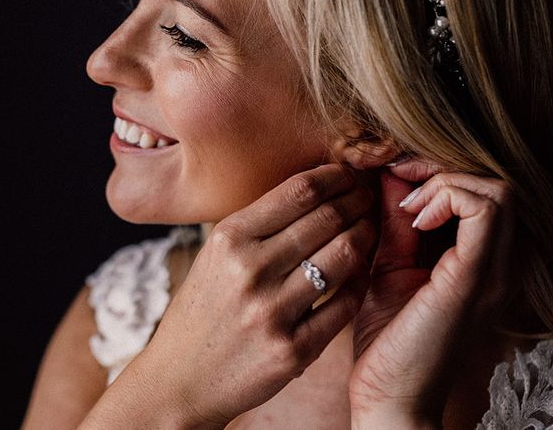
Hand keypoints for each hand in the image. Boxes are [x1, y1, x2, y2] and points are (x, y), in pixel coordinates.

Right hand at [133, 163, 379, 427]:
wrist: (181, 377)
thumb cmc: (205, 306)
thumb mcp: (217, 253)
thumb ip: (261, 222)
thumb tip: (318, 185)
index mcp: (230, 237)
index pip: (300, 191)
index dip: (336, 176)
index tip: (351, 174)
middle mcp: (250, 270)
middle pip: (328, 217)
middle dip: (359, 200)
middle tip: (371, 197)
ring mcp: (271, 312)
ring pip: (344, 255)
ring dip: (367, 235)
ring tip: (370, 228)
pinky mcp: (292, 351)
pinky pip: (345, 304)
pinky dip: (361, 281)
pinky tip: (363, 270)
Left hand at [347, 155, 515, 427]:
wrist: (390, 398)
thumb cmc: (389, 338)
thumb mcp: (392, 264)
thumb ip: (397, 221)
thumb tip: (391, 174)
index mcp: (483, 262)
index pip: (484, 190)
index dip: (439, 171)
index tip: (397, 179)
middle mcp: (500, 265)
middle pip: (496, 184)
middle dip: (443, 169)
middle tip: (402, 182)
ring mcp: (492, 272)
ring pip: (498, 191)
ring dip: (446, 182)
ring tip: (409, 207)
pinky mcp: (474, 279)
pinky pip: (484, 212)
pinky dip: (448, 198)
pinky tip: (415, 219)